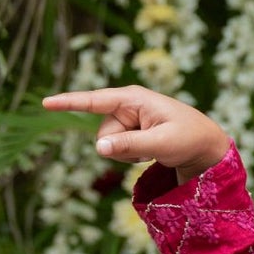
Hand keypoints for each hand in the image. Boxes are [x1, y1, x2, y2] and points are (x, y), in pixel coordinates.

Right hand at [41, 85, 229, 184]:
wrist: (207, 147)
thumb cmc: (190, 139)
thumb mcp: (161, 144)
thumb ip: (129, 145)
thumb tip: (98, 148)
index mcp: (134, 98)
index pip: (95, 100)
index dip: (69, 102)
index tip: (46, 103)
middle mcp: (128, 105)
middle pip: (103, 133)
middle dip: (119, 147)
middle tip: (150, 148)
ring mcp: (129, 119)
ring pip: (108, 144)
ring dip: (126, 153)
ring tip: (153, 148)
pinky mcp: (131, 132)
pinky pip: (117, 149)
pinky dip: (130, 155)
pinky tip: (151, 152)